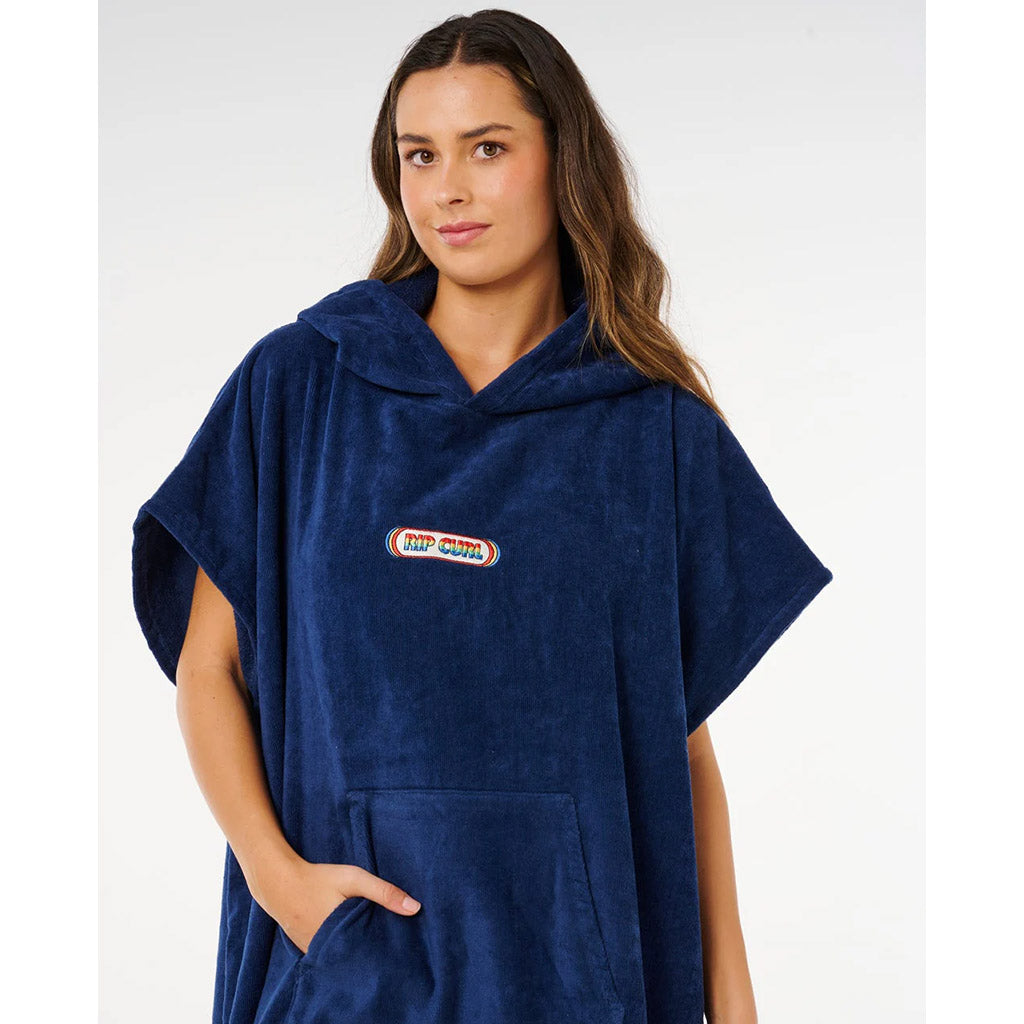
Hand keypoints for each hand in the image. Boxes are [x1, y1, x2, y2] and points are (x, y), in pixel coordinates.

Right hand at [260, 858, 421, 954]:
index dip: (385, 947)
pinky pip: (330, 953)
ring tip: (370, 936)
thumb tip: (416, 908)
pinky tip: (349, 934)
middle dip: (372, 948)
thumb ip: (384, 893)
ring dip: (356, 948)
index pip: (371, 952)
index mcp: (341, 938)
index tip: (400, 942)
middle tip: (389, 940)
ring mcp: (315, 953)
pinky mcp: (308, 950)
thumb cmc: (320, 878)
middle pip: (358, 956)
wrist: (279, 882)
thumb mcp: (354, 879)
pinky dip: (340, 946)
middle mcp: (326, 952)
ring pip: (344, 955)